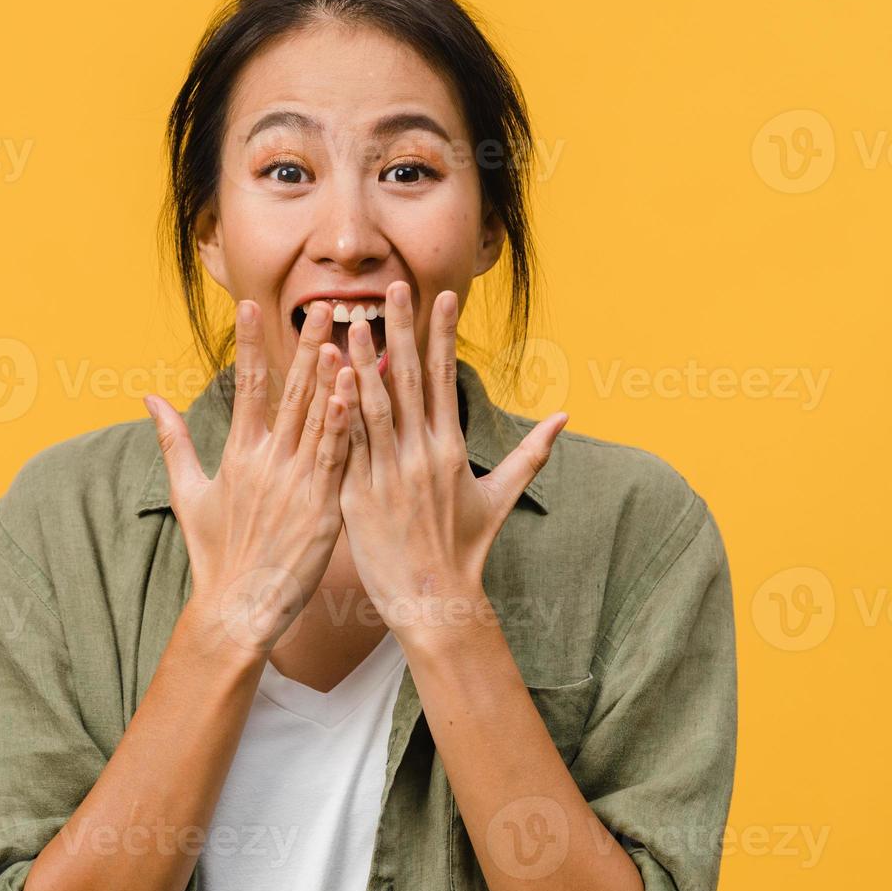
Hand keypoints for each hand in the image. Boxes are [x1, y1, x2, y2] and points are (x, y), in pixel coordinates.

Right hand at [144, 299, 350, 654]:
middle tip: (324, 305)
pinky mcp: (320, 507)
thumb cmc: (215, 555)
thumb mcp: (189, 493)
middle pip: (290, 391)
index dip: (250, 344)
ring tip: (345, 334)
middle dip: (306, 345)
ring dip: (331, 373)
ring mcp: (295, 482)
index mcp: (239, 454)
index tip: (252, 306)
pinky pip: (334, 456)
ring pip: (316, 417)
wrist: (236, 608)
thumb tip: (149, 397)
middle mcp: (267, 461)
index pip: (246, 387)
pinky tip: (351, 392)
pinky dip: (340, 423)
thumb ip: (173, 440)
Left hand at [336, 280, 567, 641]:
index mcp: (451, 449)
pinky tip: (327, 380)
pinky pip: (348, 445)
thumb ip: (530, 454)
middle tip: (392, 288)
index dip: (441, 335)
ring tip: (354, 321)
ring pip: (373, 407)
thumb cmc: (465, 551)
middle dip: (401, 331)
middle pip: (408, 381)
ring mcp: (388, 474)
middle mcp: (422, 454)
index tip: (440, 297)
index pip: (444, 379)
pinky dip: (338, 411)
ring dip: (363, 361)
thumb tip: (564, 417)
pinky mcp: (358, 496)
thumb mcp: (500, 498)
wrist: (436, 602)